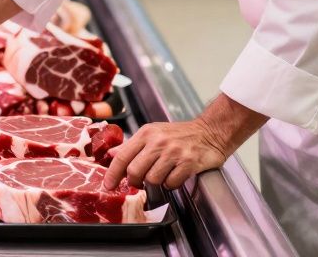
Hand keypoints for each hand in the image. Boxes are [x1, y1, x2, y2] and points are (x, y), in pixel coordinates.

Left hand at [103, 94, 267, 189]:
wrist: (210, 132)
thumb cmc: (180, 134)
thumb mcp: (153, 133)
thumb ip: (132, 146)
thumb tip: (111, 154)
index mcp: (146, 133)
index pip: (122, 156)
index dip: (112, 174)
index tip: (108, 185)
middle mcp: (158, 142)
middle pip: (135, 171)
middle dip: (135, 181)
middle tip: (140, 181)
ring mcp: (174, 152)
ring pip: (152, 180)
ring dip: (156, 182)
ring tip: (163, 173)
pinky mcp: (188, 163)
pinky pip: (171, 183)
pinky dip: (172, 183)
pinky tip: (176, 174)